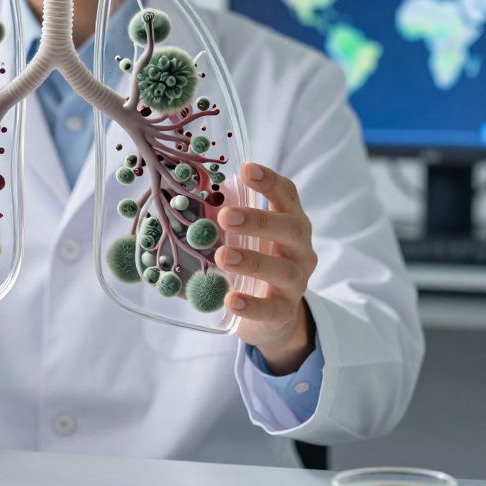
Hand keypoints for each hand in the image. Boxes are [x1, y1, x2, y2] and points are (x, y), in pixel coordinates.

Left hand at [215, 162, 317, 374]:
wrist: (275, 315)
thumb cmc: (256, 261)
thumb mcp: (246, 237)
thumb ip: (226, 219)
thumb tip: (185, 195)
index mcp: (290, 221)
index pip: (287, 195)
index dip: (269, 181)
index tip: (246, 169)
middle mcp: (300, 248)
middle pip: (290, 228)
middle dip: (258, 220)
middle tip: (225, 216)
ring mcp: (296, 281)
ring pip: (283, 270)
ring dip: (252, 261)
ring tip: (222, 256)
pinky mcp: (285, 311)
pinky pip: (272, 309)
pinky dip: (252, 305)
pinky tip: (231, 300)